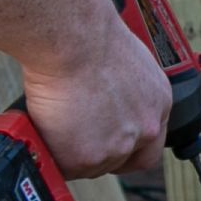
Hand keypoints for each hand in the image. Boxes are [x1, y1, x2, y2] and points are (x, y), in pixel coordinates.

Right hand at [22, 13, 171, 178]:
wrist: (72, 38)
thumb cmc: (89, 34)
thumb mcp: (125, 61)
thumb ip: (124, 90)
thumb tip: (108, 95)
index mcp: (157, 103)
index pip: (149, 145)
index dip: (127, 150)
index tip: (108, 144)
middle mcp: (144, 128)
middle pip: (119, 159)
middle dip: (95, 150)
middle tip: (72, 133)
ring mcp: (116, 146)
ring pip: (90, 165)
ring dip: (70, 150)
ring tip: (53, 122)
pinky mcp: (86, 156)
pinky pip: (64, 165)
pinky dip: (51, 151)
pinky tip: (43, 130)